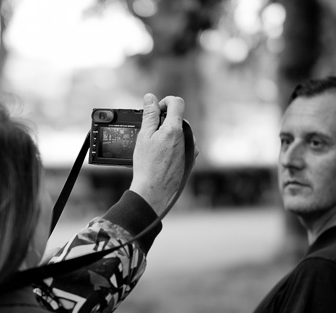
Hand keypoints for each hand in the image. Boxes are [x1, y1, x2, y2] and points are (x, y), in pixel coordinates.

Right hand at [129, 93, 195, 214]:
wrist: (155, 191)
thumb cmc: (147, 166)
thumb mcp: (144, 136)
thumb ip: (149, 115)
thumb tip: (151, 98)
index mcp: (175, 129)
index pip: (177, 102)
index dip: (165, 102)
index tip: (156, 110)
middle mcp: (187, 137)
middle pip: (177, 119)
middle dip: (164, 122)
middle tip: (150, 134)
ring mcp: (191, 149)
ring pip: (180, 134)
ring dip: (168, 135)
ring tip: (155, 150)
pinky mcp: (191, 160)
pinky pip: (183, 146)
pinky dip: (173, 147)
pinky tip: (162, 158)